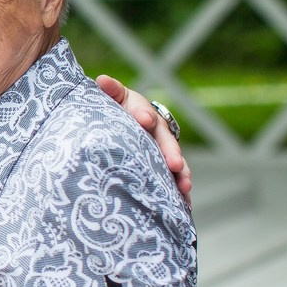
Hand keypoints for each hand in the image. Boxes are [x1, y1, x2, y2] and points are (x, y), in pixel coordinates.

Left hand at [96, 75, 191, 199]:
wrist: (128, 123)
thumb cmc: (118, 110)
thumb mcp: (114, 99)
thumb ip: (110, 91)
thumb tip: (102, 80)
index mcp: (142, 112)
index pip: (143, 112)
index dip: (143, 115)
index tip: (144, 121)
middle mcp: (157, 132)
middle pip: (166, 141)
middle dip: (170, 152)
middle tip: (175, 164)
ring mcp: (163, 150)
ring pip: (175, 162)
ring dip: (181, 175)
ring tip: (185, 187)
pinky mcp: (164, 169)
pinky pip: (174, 181)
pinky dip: (180, 192)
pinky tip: (185, 206)